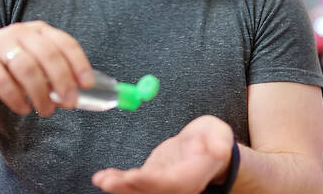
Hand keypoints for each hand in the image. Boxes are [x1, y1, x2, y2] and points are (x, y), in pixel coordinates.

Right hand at [0, 21, 94, 116]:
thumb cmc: (5, 64)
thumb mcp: (31, 60)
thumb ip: (52, 72)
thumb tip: (77, 94)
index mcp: (38, 31)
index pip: (65, 43)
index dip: (79, 63)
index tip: (87, 84)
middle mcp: (20, 33)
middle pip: (48, 55)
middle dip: (63, 81)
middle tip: (70, 103)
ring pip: (27, 69)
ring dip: (40, 94)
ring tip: (46, 111)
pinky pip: (3, 81)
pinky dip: (16, 98)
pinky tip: (23, 108)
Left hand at [93, 115, 234, 193]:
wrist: (206, 147)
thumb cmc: (212, 138)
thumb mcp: (219, 133)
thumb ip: (219, 141)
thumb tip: (220, 150)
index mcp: (194, 174)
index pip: (173, 183)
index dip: (152, 182)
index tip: (134, 176)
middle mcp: (177, 186)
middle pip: (152, 192)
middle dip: (128, 188)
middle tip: (108, 180)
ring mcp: (163, 185)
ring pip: (140, 192)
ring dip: (119, 188)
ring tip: (101, 179)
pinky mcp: (152, 180)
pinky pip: (134, 185)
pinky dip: (117, 182)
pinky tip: (101, 177)